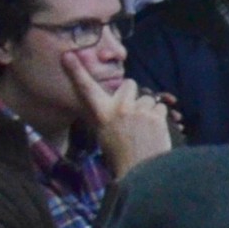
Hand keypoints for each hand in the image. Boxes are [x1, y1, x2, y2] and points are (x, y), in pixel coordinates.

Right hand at [68, 49, 171, 175]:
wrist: (143, 173)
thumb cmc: (121, 157)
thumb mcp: (104, 135)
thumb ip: (107, 116)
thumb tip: (113, 105)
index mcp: (101, 113)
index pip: (86, 88)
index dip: (76, 71)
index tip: (68, 55)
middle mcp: (119, 108)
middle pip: (129, 84)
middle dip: (132, 93)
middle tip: (133, 110)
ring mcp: (139, 111)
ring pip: (147, 97)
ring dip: (148, 108)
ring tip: (145, 126)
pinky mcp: (157, 116)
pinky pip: (160, 107)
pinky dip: (160, 116)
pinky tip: (156, 130)